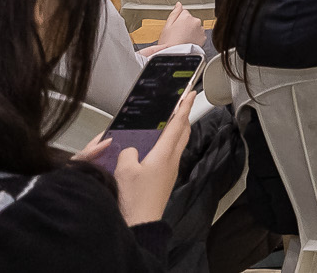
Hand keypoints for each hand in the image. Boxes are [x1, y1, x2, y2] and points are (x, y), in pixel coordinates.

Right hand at [92, 86, 195, 226]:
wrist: (141, 223)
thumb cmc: (134, 197)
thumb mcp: (124, 170)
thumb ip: (128, 152)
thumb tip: (132, 150)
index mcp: (165, 153)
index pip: (178, 124)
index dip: (184, 107)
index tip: (191, 93)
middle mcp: (172, 160)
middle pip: (183, 132)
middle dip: (183, 116)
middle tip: (181, 103)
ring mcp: (170, 170)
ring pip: (178, 143)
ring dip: (177, 129)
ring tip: (170, 119)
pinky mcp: (165, 179)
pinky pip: (171, 153)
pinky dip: (169, 142)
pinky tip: (158, 144)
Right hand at [151, 4, 207, 53]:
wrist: (176, 56)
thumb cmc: (169, 43)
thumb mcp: (167, 26)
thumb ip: (174, 13)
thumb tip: (179, 4)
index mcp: (186, 17)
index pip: (183, 13)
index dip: (177, 21)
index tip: (175, 28)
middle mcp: (196, 21)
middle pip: (190, 20)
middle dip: (185, 25)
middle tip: (177, 35)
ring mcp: (201, 30)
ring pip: (195, 27)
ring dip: (191, 31)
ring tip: (182, 39)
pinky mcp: (204, 38)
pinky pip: (199, 35)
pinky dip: (195, 37)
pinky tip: (188, 42)